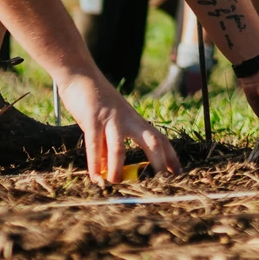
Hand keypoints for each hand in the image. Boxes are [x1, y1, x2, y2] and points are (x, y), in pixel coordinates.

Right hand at [59, 72, 180, 182]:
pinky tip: (95, 177)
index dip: (171, 156)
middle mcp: (129, 119)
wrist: (80, 75)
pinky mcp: (92, 118)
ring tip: (115, 184)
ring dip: (117, 169)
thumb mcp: (109, 123)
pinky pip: (95, 144)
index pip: (160, 139)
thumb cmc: (96, 101)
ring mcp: (111, 118)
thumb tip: (107, 170)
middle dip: (158, 163)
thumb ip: (110, 145)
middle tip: (159, 185)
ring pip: (119, 148)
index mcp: (136, 120)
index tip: (178, 174)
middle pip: (152, 141)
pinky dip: (94, 163)